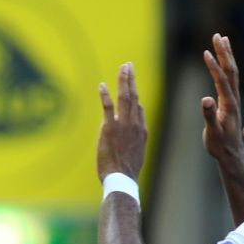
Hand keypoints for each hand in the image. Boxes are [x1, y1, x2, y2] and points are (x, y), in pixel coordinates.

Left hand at [96, 61, 147, 180]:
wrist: (122, 178)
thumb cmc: (127, 170)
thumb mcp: (136, 152)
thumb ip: (133, 139)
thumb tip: (130, 130)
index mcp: (141, 129)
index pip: (138, 107)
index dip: (134, 94)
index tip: (130, 85)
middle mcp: (134, 124)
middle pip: (133, 96)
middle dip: (131, 79)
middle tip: (128, 65)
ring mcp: (122, 125)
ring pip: (124, 97)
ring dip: (123, 80)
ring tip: (123, 67)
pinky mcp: (109, 129)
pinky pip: (108, 107)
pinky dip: (105, 95)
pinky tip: (102, 85)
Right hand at [201, 34, 243, 173]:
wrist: (231, 153)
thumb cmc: (220, 145)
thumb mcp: (213, 132)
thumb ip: (210, 116)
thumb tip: (206, 99)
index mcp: (228, 103)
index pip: (221, 80)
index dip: (214, 66)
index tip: (206, 52)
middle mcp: (233, 98)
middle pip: (230, 70)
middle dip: (224, 52)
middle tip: (217, 36)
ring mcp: (232, 98)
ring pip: (231, 72)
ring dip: (226, 55)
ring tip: (221, 40)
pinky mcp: (229, 101)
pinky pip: (228, 78)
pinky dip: (225, 66)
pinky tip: (221, 60)